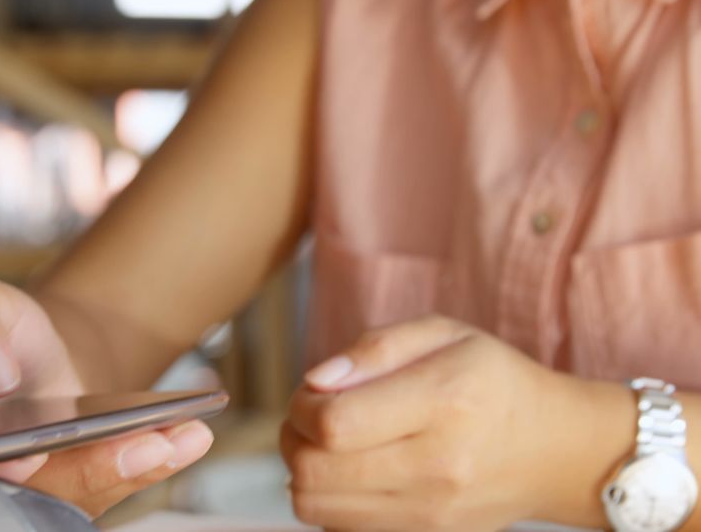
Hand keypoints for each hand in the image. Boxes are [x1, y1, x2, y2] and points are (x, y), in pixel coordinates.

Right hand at [0, 276, 213, 516]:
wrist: (30, 353)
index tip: (24, 459)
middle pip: (9, 493)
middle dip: (78, 474)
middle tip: (141, 447)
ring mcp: (10, 493)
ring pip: (63, 500)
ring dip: (124, 472)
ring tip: (176, 438)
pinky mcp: (59, 496)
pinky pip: (101, 489)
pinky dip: (145, 464)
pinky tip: (184, 438)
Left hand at [281, 315, 631, 530]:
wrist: (554, 449)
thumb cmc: (490, 380)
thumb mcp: (442, 334)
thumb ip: (374, 349)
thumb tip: (316, 381)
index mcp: (444, 401)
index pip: (335, 424)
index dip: (302, 406)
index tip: (314, 391)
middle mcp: (439, 465)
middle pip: (314, 470)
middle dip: (293, 437)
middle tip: (312, 416)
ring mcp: (432, 512)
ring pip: (315, 506)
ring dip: (303, 471)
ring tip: (328, 444)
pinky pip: (340, 528)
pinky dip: (329, 499)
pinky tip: (351, 472)